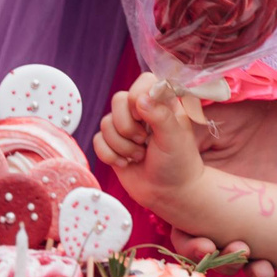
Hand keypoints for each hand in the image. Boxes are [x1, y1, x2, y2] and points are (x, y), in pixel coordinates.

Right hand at [96, 73, 207, 217]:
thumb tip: (140, 99)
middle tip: (144, 142)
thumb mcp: (175, 138)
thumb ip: (160, 115)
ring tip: (140, 156)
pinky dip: (110, 155)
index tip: (145, 117)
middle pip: (118, 101)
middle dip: (128, 127)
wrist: (169, 194)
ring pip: (105, 123)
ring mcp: (125, 128)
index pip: (144, 81)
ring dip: (122, 146)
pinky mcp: (113, 144)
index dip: (138, 97)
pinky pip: (97, 141)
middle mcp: (142, 112)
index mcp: (162, 103)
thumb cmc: (178, 164)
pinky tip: (127, 164)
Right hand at [178, 98, 276, 276]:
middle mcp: (218, 215)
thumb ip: (178, 136)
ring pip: (238, 262)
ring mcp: (248, 223)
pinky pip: (275, 262)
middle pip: (208, 254)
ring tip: (263, 267)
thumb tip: (149, 122)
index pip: (184, 232)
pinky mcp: (276, 228)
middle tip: (236, 252)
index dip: (191, 245)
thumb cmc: (242, 117)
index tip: (205, 245)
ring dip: (250, 270)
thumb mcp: (205, 128)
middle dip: (220, 262)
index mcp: (197, 197)